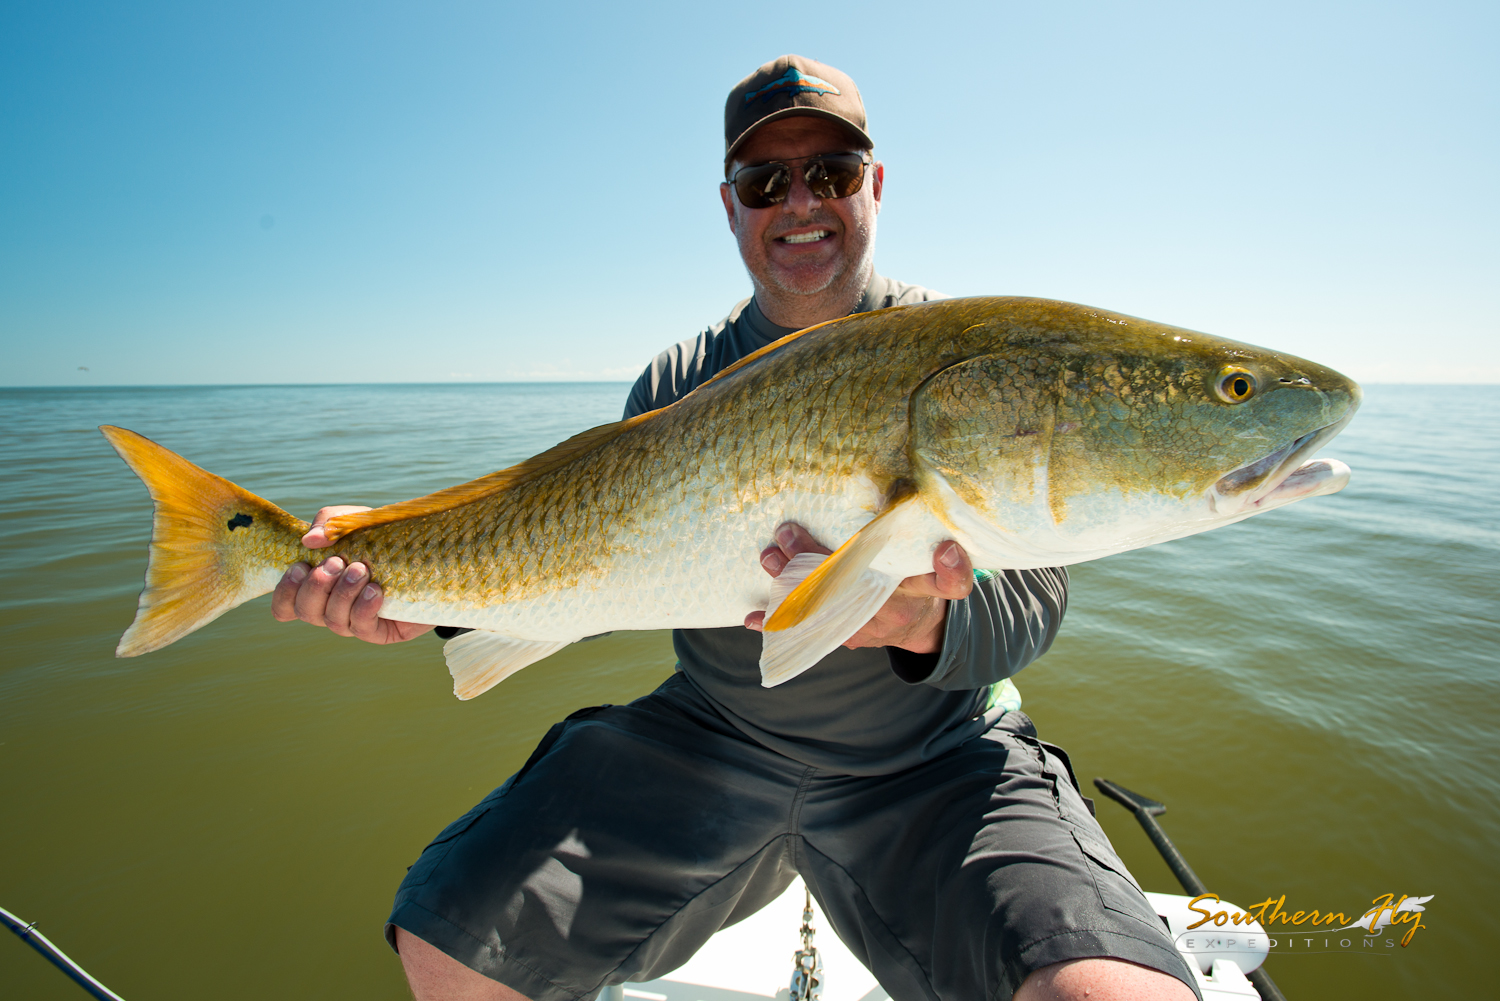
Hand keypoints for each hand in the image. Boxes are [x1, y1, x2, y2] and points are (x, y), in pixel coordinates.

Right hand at [270, 505, 434, 643]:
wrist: (431, 556)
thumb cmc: (384, 538)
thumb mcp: (356, 521)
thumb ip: (330, 523)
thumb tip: (309, 540)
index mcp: (318, 586)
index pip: (284, 604)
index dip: (285, 591)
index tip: (300, 565)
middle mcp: (331, 607)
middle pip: (305, 611)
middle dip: (316, 586)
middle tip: (336, 562)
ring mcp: (354, 621)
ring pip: (331, 620)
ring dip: (343, 592)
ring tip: (361, 569)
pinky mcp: (380, 631)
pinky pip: (361, 627)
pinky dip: (364, 607)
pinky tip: (376, 589)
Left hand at [743, 522, 972, 652]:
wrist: (918, 625)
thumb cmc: (922, 580)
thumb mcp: (938, 561)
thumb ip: (940, 544)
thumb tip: (933, 513)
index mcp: (923, 587)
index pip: (949, 581)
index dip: (951, 568)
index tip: (946, 549)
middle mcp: (893, 608)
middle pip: (858, 585)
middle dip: (818, 560)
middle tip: (788, 531)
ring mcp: (865, 626)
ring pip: (825, 605)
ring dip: (791, 581)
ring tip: (768, 557)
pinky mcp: (843, 636)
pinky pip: (807, 630)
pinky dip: (777, 622)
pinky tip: (754, 617)